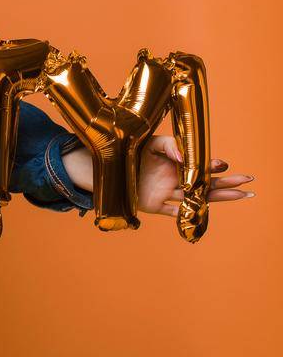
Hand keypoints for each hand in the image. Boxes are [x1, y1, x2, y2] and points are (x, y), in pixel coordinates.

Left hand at [133, 135, 254, 214]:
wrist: (109, 165)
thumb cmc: (131, 151)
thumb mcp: (151, 142)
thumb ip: (169, 145)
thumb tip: (183, 157)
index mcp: (176, 164)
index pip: (200, 166)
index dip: (212, 166)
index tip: (221, 164)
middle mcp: (175, 179)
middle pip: (206, 183)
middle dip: (227, 182)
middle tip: (248, 181)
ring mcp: (167, 193)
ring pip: (197, 197)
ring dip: (219, 197)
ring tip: (242, 194)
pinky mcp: (155, 205)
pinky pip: (174, 212)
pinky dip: (188, 213)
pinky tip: (205, 213)